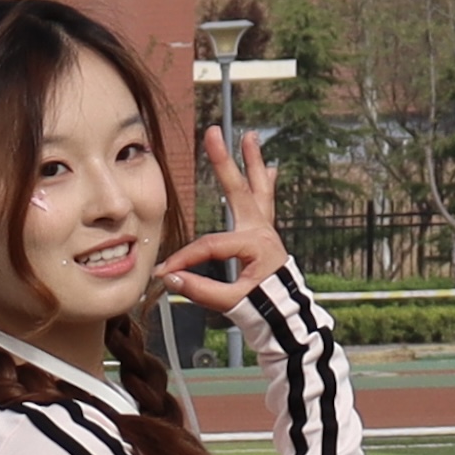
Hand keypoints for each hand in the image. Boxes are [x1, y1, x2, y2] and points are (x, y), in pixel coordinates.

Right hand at [154, 129, 290, 314]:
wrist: (289, 321)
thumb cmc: (264, 311)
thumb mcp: (231, 303)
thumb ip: (201, 290)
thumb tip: (171, 278)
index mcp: (256, 245)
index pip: (210, 246)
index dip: (185, 258)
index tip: (164, 272)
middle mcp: (262, 232)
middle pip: (238, 190)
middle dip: (223, 162)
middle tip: (214, 133)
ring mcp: (265, 231)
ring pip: (259, 189)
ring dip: (254, 162)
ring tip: (251, 136)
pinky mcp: (265, 236)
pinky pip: (266, 203)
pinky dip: (266, 184)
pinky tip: (271, 169)